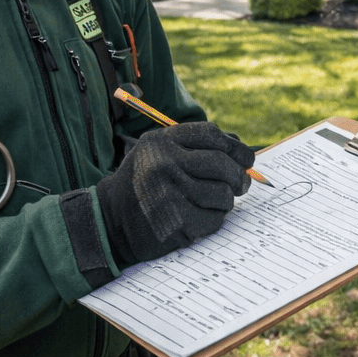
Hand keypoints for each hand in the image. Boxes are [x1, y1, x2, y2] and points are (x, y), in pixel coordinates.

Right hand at [95, 123, 254, 266]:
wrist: (110, 221)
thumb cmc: (144, 184)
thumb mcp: (159, 153)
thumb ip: (195, 145)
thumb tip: (241, 147)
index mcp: (161, 141)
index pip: (211, 134)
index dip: (235, 146)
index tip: (246, 158)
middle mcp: (163, 163)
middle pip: (221, 164)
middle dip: (238, 176)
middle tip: (242, 184)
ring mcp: (169, 193)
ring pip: (222, 193)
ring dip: (226, 200)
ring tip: (216, 202)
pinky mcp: (175, 222)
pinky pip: (214, 218)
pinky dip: (215, 219)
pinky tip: (202, 217)